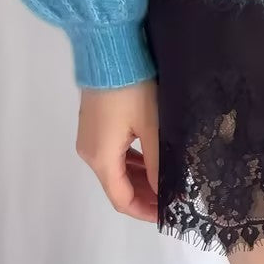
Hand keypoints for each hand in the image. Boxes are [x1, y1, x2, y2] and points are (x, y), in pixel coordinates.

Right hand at [75, 78, 159, 222]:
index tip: (168, 214)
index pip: (121, 199)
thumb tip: (167, 194)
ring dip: (139, 179)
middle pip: (116, 186)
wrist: (108, 49)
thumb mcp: (152, 127)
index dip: (144, 211)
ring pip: (115, 169)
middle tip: (173, 198)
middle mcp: (90, 152)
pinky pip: (113, 153)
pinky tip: (150, 160)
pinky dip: (131, 162)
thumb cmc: (132, 89)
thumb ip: (159, 164)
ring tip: (167, 181)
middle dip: (144, 196)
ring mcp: (89, 137)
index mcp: (101, 158)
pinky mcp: (94, 123)